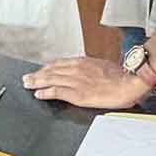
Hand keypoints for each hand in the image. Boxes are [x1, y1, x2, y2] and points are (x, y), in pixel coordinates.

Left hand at [22, 57, 151, 108]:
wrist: (129, 82)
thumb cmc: (121, 76)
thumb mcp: (103, 66)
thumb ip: (91, 68)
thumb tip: (88, 72)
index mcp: (83, 62)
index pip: (59, 64)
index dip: (47, 68)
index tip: (40, 71)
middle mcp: (76, 69)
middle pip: (51, 71)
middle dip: (38, 75)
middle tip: (26, 78)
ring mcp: (76, 81)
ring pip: (51, 79)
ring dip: (37, 82)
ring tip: (28, 84)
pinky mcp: (77, 94)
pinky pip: (57, 91)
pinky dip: (46, 92)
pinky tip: (38, 94)